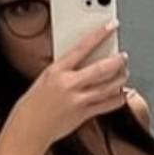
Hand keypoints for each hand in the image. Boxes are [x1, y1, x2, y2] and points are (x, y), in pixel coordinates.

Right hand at [9, 21, 128, 149]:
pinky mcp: (83, 115)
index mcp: (57, 70)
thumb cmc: (33, 104)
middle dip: (117, 61)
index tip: (112, 26)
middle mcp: (69, 84)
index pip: (83, 47)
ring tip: (125, 73)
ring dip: (120, 79)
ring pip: (108, 87)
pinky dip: (118, 99)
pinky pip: (107, 105)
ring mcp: (78, 100)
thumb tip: (83, 62)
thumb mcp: (45, 78)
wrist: (28, 128)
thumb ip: (64, 70)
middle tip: (123, 56)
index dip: (100, 34)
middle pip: (102, 69)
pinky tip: (122, 94)